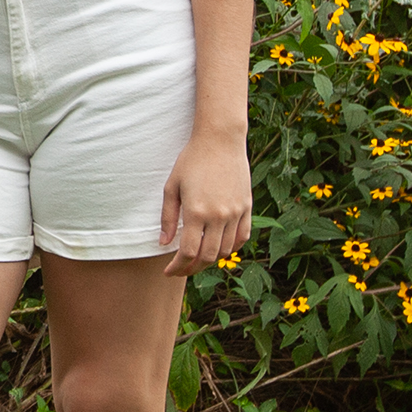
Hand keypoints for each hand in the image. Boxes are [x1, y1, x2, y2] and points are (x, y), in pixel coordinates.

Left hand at [160, 127, 251, 276]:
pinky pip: (242, 237)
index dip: (177, 267)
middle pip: (208, 257)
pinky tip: (220, 248)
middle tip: (181, 269)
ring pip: (226, 250)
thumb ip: (168, 218)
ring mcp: (236, 212)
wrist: (220, 140)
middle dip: (192, 268)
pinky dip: (232, 248)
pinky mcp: (247, 207)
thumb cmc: (192, 160)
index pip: (188, 253)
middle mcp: (219, 216)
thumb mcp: (172, 187)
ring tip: (198, 259)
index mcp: (197, 211)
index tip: (168, 271)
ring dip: (211, 260)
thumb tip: (164, 244)